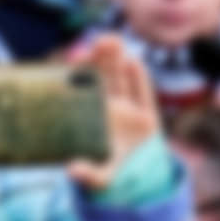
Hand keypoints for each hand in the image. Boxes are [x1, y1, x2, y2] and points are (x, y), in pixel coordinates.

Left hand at [66, 37, 160, 192]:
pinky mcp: (147, 118)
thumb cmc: (108, 172)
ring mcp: (128, 109)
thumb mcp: (98, 177)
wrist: (138, 181)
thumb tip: (71, 171)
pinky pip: (143, 94)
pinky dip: (139, 80)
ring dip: (118, 60)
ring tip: (114, 42)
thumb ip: (87, 174)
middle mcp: (108, 107)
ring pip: (121, 79)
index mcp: (90, 115)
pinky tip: (134, 64)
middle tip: (100, 40)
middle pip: (104, 76)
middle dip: (102, 57)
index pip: (84, 87)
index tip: (77, 58)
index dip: (82, 70)